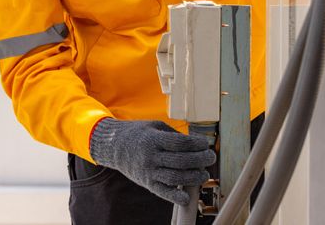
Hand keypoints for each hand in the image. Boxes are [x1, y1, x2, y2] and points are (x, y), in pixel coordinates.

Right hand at [89, 118, 215, 205]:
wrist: (114, 146)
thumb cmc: (137, 134)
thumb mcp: (154, 126)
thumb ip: (173, 134)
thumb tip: (195, 143)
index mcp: (153, 139)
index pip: (180, 143)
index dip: (197, 144)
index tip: (205, 143)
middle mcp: (150, 156)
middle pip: (181, 161)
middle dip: (201, 160)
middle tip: (210, 157)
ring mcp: (148, 171)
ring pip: (175, 178)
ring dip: (194, 177)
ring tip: (203, 174)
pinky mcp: (147, 182)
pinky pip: (163, 192)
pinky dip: (176, 197)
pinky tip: (187, 197)